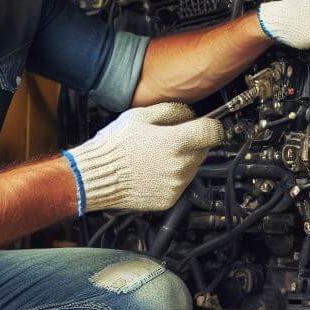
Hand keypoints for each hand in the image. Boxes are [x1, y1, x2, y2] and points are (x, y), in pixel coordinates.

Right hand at [63, 102, 223, 214]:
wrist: (96, 177)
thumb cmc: (114, 147)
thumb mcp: (140, 116)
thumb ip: (172, 110)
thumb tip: (188, 113)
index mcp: (177, 142)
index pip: (213, 132)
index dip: (212, 126)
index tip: (208, 126)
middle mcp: (181, 165)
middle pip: (203, 150)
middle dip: (192, 143)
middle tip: (169, 140)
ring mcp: (176, 184)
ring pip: (193, 167)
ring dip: (182, 160)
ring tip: (156, 156)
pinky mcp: (169, 199)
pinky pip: (180, 184)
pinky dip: (171, 177)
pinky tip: (152, 171)